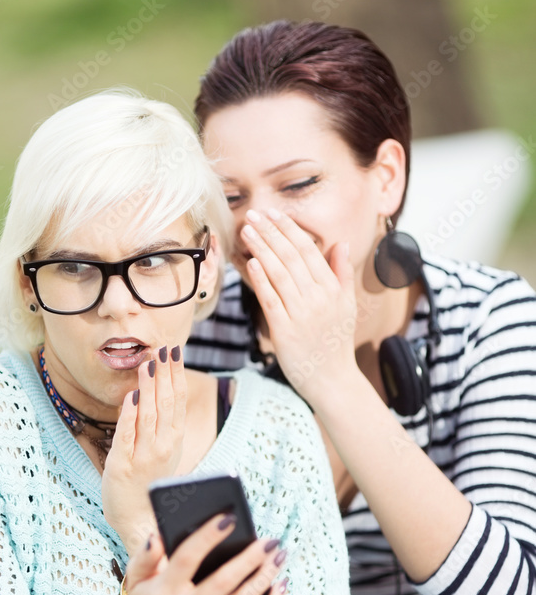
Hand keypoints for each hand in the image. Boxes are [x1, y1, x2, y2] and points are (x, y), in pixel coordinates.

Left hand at [102, 346, 185, 557]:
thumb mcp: (165, 452)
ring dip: (150, 387)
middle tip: (164, 349)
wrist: (140, 521)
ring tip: (149, 363)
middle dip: (166, 374)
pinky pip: (127, 435)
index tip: (174, 351)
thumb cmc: (150, 483)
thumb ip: (163, 423)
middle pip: (166, 403)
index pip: (178, 400)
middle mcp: (163, 446)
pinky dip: (130, 414)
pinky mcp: (123, 465)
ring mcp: (144, 456)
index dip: (177, 374)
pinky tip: (132, 395)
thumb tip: (159, 389)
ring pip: (149, 414)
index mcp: (175, 440)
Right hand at [122, 516, 287, 594]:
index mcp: (164, 591)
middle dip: (250, 558)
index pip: (188, 558)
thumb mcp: (137, 579)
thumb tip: (158, 536)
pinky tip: (281, 584)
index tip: (229, 517)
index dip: (208, 536)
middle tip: (269, 539)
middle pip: (224, 581)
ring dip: (265, 576)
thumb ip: (145, 556)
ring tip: (279, 555)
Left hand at [240, 209, 357, 402]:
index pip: (309, 251)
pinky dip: (260, 280)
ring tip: (247, 232)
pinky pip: (271, 300)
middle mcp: (319, 298)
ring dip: (262, 249)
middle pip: (291, 257)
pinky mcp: (285, 331)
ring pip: (279, 274)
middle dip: (271, 233)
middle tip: (254, 215)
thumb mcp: (347, 305)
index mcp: (333, 289)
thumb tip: (341, 243)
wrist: (332, 380)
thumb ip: (343, 273)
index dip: (289, 229)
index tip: (274, 214)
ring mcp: (301, 314)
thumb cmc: (335, 342)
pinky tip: (250, 262)